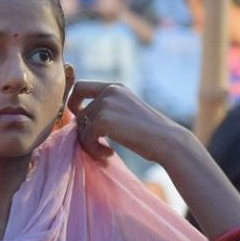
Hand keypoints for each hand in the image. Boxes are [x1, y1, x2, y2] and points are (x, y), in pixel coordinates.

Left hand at [66, 81, 195, 164]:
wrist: (167, 141)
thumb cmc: (149, 133)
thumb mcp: (126, 112)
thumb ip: (106, 110)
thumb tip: (76, 119)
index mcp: (116, 87)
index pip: (80, 87)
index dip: (73, 102)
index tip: (79, 119)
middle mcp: (109, 91)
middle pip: (79, 113)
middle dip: (83, 131)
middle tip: (96, 145)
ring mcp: (106, 104)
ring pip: (81, 127)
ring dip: (90, 144)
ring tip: (107, 152)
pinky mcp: (103, 119)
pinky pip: (85, 138)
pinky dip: (94, 150)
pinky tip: (109, 154)